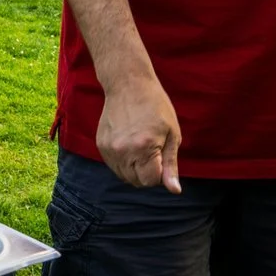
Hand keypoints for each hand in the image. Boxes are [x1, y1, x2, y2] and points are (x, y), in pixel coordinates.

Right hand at [96, 76, 182, 192]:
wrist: (128, 85)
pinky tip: (129, 144)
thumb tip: (174, 190)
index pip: (151, 181)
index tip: (162, 154)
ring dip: (135, 169)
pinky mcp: (101, 145)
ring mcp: (109, 149)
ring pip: (124, 176)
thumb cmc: (155, 106)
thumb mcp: (172, 134)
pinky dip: (123, 162)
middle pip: (137, 182)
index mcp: (144, 148)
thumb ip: (171, 165)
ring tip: (141, 147)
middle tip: (153, 150)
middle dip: (147, 173)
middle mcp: (123, 151)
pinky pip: (114, 166)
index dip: (160, 172)